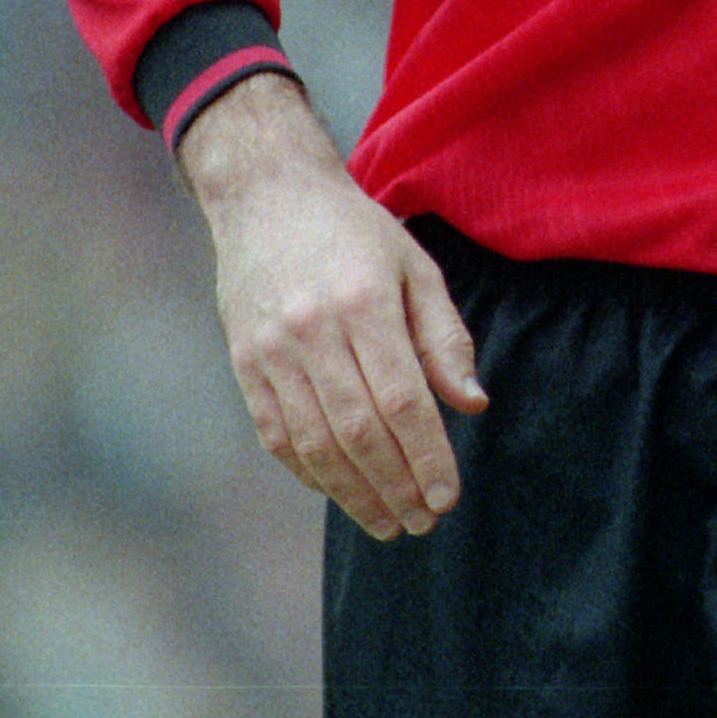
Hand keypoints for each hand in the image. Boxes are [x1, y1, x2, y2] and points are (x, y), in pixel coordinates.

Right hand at [175, 74, 490, 536]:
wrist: (266, 195)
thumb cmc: (354, 231)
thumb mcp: (416, 266)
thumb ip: (444, 337)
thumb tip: (472, 404)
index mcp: (364, 302)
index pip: (401, 400)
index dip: (426, 457)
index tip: (448, 496)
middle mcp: (312, 330)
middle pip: (358, 431)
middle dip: (396, 487)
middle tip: (424, 520)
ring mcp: (271, 350)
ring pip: (315, 443)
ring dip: (354, 494)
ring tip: (389, 522)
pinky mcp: (245, 363)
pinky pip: (277, 434)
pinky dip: (311, 472)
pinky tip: (341, 492)